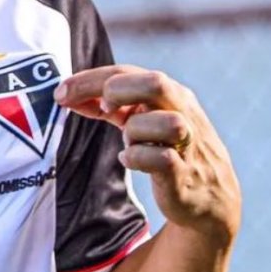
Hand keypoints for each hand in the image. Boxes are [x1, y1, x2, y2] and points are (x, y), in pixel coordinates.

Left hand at [54, 65, 240, 245]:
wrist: (209, 198)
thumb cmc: (167, 148)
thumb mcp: (140, 120)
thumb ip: (109, 105)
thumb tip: (66, 95)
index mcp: (169, 94)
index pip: (126, 73)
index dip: (90, 80)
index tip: (61, 93)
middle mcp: (183, 112)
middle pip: (156, 83)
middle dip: (118, 91)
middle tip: (102, 110)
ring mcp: (188, 143)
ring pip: (165, 122)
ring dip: (135, 130)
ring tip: (128, 143)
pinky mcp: (185, 173)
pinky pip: (162, 158)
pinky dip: (139, 157)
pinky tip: (128, 160)